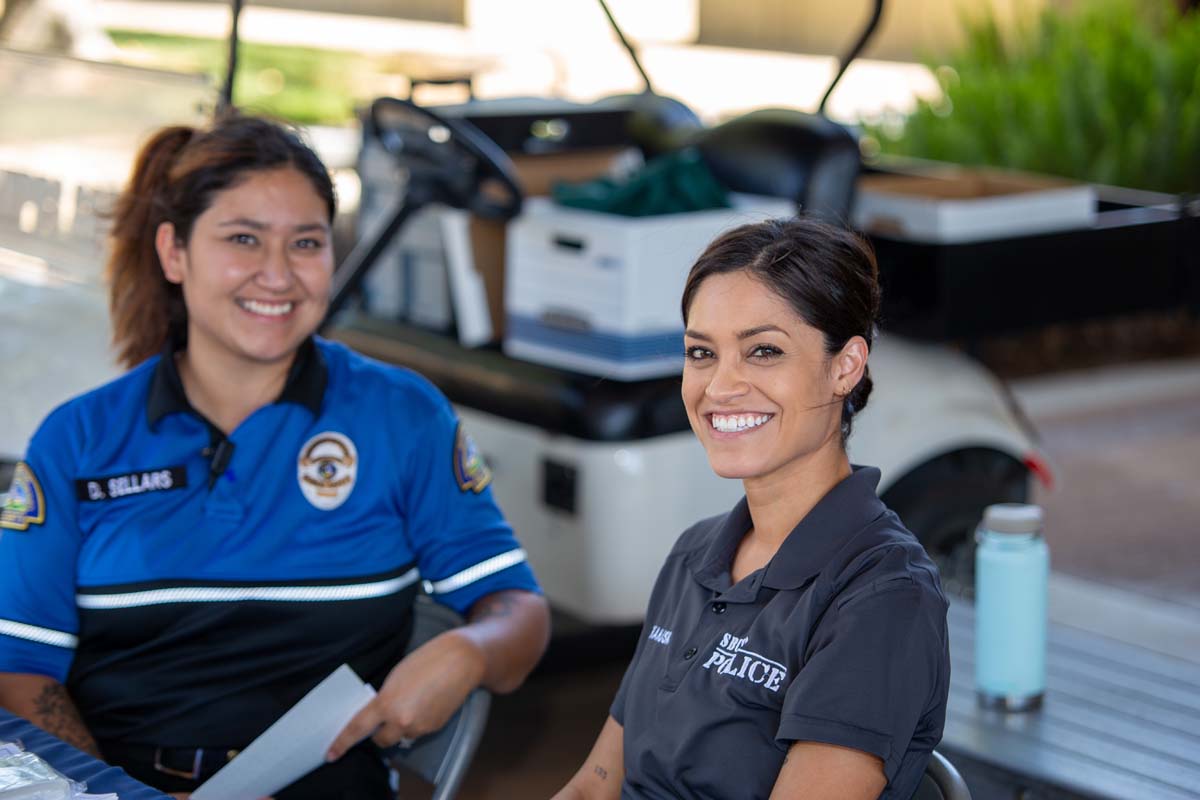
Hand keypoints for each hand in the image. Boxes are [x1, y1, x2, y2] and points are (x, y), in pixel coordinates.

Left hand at [326, 630, 485, 760]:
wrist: (461, 660)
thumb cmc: (427, 660)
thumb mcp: (396, 677)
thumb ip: (384, 699)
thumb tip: (378, 715)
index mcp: (387, 703)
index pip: (358, 729)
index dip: (342, 742)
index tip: (331, 753)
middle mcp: (402, 721)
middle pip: (380, 740)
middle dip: (379, 732)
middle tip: (383, 716)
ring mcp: (420, 727)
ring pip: (401, 737)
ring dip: (400, 727)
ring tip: (412, 703)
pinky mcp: (434, 728)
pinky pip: (417, 732)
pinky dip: (416, 723)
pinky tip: (425, 703)